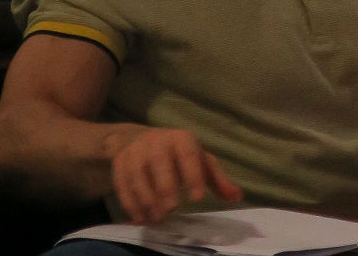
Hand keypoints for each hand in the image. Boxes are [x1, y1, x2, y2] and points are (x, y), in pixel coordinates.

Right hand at [111, 127, 241, 223]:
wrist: (141, 140)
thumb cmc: (178, 155)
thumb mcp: (199, 161)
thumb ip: (217, 180)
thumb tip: (237, 196)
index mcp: (181, 139)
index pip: (187, 152)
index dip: (192, 174)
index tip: (197, 198)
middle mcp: (157, 140)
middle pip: (159, 161)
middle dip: (164, 186)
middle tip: (171, 209)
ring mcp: (136, 150)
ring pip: (137, 172)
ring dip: (145, 198)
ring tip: (155, 218)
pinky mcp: (120, 161)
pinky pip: (121, 181)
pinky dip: (129, 201)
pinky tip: (138, 217)